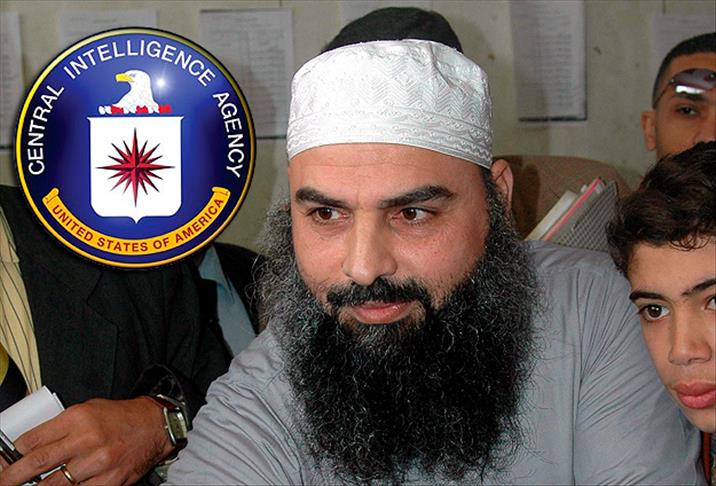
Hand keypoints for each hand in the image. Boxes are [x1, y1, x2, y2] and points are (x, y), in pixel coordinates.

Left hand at [0, 396, 173, 484]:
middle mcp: (87, 439)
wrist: (156, 426)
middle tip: (4, 481)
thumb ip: (62, 426)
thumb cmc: (122, 417)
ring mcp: (98, 462)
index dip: (15, 452)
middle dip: (14, 476)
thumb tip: (34, 445)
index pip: (34, 439)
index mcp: (78, 418)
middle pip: (38, 463)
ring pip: (55, 484)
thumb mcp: (89, 409)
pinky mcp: (109, 480)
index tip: (9, 458)